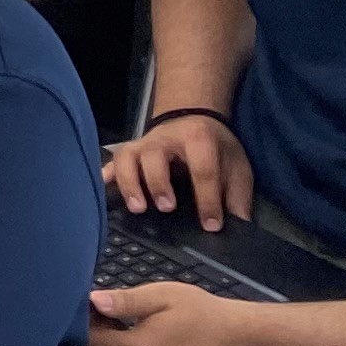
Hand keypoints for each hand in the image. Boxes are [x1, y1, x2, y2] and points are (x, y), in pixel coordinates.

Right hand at [105, 111, 253, 227]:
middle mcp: (166, 139)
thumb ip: (237, 196)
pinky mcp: (129, 151)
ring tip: (138, 208)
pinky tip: (105, 191)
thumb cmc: (215, 146)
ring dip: (129, 183)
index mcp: (199, 139)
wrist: (192, 118)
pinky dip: (106, 177)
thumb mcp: (236, 166)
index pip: (202, 170)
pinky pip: (112, 162)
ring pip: (127, 158)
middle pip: (155, 158)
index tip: (211, 225)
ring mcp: (143, 144)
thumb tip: (239, 228)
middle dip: (158, 183)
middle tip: (167, 208)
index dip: (207, 199)